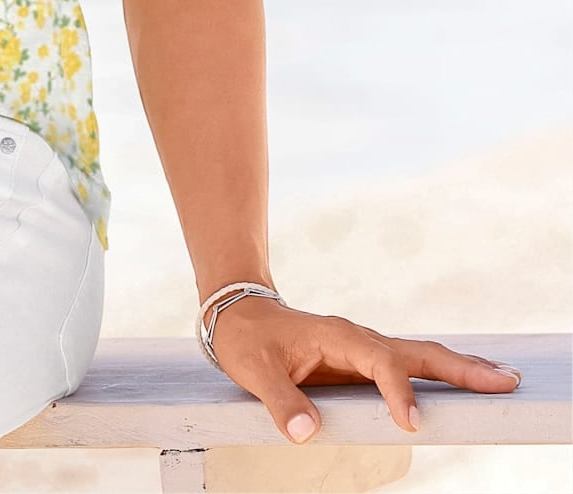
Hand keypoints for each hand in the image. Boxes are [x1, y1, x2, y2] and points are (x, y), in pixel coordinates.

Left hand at [208, 294, 522, 442]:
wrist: (242, 313)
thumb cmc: (249, 340)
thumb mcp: (254, 369)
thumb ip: (279, 400)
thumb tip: (305, 433)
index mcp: (337, 335)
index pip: (378, 360)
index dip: (397, 390)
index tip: (412, 423)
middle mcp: (360, 339)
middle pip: (418, 352)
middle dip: (460, 369)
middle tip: (503, 382)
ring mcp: (368, 350)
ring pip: (423, 357)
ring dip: (463, 369)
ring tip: (504, 381)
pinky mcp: (369, 363)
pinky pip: (413, 368)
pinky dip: (445, 373)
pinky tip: (470, 381)